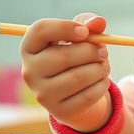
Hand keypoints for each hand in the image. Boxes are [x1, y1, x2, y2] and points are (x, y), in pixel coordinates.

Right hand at [20, 13, 111, 132]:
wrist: (75, 91)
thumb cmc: (76, 54)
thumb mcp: (81, 35)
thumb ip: (89, 23)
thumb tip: (98, 22)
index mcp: (30, 48)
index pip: (39, 30)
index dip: (65, 27)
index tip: (85, 32)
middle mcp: (29, 72)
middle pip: (63, 56)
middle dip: (91, 51)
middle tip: (103, 51)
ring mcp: (42, 94)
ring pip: (79, 77)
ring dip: (100, 68)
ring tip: (103, 65)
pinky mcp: (59, 111)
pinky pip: (88, 95)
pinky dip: (102, 85)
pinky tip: (101, 80)